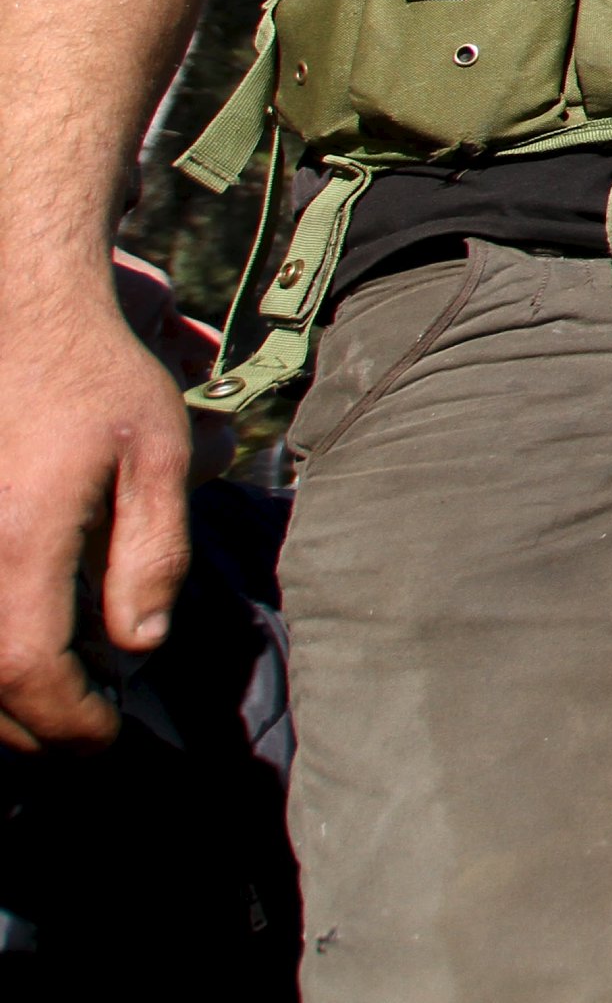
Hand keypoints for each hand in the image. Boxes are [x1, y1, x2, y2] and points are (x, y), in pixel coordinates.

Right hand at [0, 299, 191, 750]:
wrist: (21, 316)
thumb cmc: (94, 380)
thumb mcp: (155, 458)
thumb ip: (151, 556)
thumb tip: (141, 646)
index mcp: (19, 543)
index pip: (32, 675)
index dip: (70, 722)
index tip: (108, 736)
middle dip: (36, 727)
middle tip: (89, 731)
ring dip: (5, 701)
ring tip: (60, 699)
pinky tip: (26, 649)